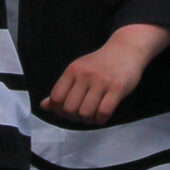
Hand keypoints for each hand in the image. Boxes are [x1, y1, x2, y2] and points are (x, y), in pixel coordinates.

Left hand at [43, 24, 169, 122]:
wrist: (126, 49)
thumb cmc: (99, 64)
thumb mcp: (78, 70)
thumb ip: (62, 88)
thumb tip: (44, 106)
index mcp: (72, 70)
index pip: (56, 98)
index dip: (58, 110)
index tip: (67, 112)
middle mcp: (85, 74)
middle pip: (69, 109)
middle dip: (74, 117)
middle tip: (81, 114)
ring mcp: (102, 81)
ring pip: (85, 113)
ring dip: (88, 120)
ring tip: (92, 115)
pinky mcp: (117, 87)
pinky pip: (103, 112)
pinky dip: (101, 120)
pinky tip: (102, 115)